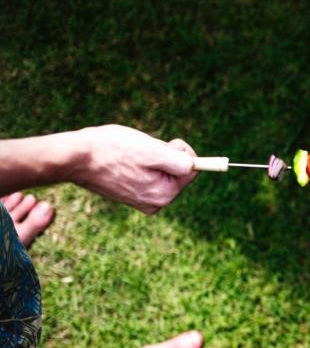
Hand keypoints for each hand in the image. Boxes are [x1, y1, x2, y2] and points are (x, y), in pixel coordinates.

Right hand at [74, 125, 196, 212]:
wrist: (75, 157)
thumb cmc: (112, 149)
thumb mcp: (153, 150)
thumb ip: (180, 161)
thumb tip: (196, 166)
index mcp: (165, 194)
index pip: (192, 168)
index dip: (179, 150)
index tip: (163, 145)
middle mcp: (156, 203)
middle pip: (177, 170)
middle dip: (164, 155)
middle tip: (140, 150)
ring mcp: (143, 200)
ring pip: (162, 170)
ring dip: (151, 157)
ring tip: (129, 156)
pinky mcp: (132, 194)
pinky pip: (147, 173)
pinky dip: (140, 163)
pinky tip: (123, 162)